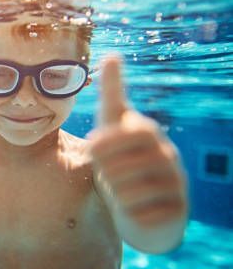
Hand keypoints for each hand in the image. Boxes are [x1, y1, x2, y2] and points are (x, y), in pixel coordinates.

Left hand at [88, 55, 187, 228]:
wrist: (139, 206)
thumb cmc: (120, 160)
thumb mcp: (112, 126)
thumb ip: (112, 93)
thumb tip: (112, 54)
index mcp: (151, 135)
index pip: (135, 132)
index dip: (107, 142)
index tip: (91, 147)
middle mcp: (169, 158)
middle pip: (125, 164)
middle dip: (105, 170)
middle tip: (102, 173)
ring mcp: (177, 187)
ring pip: (129, 191)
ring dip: (113, 192)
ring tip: (116, 189)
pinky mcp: (177, 214)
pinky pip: (140, 214)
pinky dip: (126, 212)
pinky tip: (129, 208)